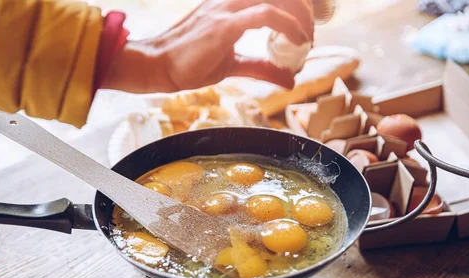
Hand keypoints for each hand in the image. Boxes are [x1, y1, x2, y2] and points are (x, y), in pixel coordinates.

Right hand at [102, 0, 313, 92]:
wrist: (158, 66)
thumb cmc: (189, 64)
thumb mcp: (232, 64)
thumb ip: (261, 67)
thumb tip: (289, 79)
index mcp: (231, 4)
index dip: (295, 5)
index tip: (306, 28)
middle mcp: (230, 0)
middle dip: (303, 7)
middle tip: (310, 34)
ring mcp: (227, 9)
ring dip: (300, 14)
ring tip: (306, 37)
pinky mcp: (224, 25)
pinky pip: (266, 14)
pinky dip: (288, 25)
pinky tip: (298, 41)